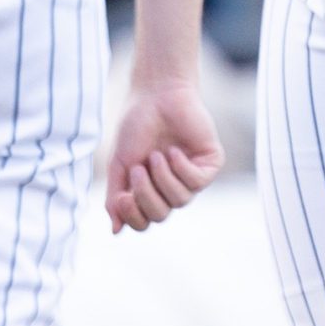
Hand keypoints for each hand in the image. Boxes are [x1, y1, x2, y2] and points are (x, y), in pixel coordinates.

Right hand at [104, 79, 223, 231]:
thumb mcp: (119, 164)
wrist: (156, 94)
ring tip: (156, 154)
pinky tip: (174, 150)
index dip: (133, 216)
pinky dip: (181, 168)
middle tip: (139, 169)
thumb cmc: (136, 126)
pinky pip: (197, 183)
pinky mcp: (209, 165)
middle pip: (160, 215)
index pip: (143, 221)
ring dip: (164, 178)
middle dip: (147, 195)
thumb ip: (115, 196)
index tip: (123, 197)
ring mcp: (191, 177)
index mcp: (148, 189)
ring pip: (180, 200)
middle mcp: (170, 187)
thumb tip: (115, 230)